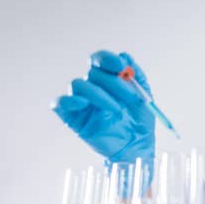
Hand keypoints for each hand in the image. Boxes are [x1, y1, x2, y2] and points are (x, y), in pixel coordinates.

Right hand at [53, 50, 154, 176]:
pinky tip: (84, 104)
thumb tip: (124, 56)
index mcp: (108, 79)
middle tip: (131, 97)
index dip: (106, 59)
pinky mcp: (72, 118)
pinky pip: (60, 103)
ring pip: (78, 84)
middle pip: (92, 72)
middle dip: (114, 83)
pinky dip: (69, 100)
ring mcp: (82, 102)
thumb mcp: (144, 96)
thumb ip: (136, 76)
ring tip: (117, 109)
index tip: (120, 66)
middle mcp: (93, 87)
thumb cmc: (139, 122)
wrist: (137, 146)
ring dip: (99, 94)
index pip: (99, 60)